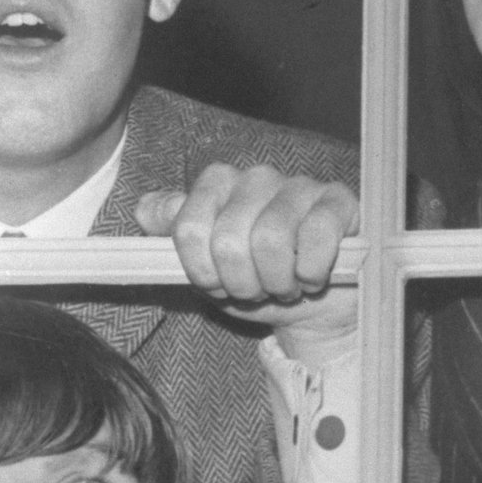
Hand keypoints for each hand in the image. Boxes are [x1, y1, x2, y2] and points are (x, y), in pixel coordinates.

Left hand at [136, 163, 359, 366]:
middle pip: (228, 240)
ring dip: (276, 282)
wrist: (312, 305)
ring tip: (283, 286)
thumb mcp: (204, 266)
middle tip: (255, 290)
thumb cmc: (255, 280)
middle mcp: (256, 177)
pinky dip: (311, 272)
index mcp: (217, 184)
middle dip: (241, 283)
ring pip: (271, 240)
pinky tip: (312, 278)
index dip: (201, 271)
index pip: (189, 228)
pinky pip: (317, 236)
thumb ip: (172, 235)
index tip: (216, 284)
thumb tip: (143, 209)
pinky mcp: (338, 201)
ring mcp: (299, 186)